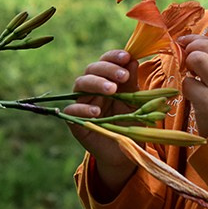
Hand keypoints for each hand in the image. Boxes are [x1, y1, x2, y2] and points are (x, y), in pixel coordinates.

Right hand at [66, 50, 138, 193]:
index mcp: (106, 79)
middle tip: (122, 77)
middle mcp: (92, 88)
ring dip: (96, 84)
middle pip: (91, 69)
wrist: (123, 152)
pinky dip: (83, 108)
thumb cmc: (129, 123)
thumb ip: (132, 83)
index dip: (113, 56)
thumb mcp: (135, 102)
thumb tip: (133, 61)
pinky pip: (72, 110)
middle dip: (107, 69)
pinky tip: (97, 111)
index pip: (105, 60)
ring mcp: (82, 103)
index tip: (127, 57)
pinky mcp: (74, 121)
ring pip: (80, 84)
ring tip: (112, 91)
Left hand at [179, 34, 207, 136]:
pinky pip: (188, 83)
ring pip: (197, 57)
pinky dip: (186, 88)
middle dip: (190, 47)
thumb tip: (193, 49)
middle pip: (206, 45)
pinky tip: (192, 97)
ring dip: (188, 64)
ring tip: (191, 76)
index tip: (187, 44)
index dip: (198, 41)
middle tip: (184, 57)